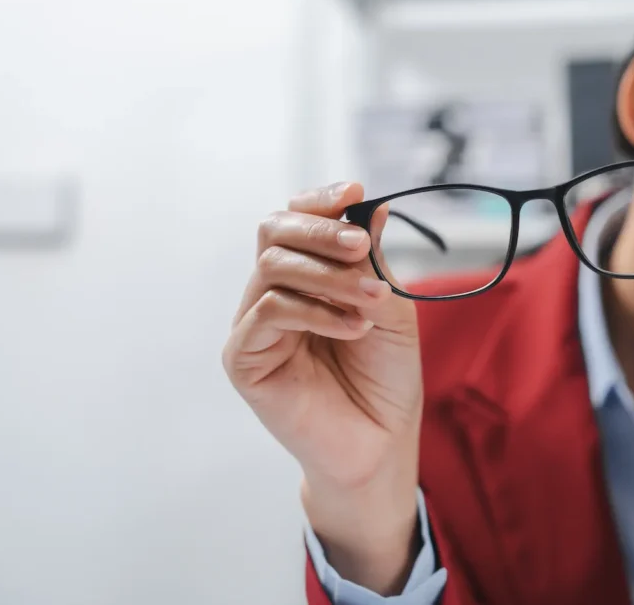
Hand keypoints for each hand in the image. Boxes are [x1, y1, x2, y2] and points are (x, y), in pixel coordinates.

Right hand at [222, 181, 423, 592]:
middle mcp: (272, 294)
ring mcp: (254, 325)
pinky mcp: (244, 358)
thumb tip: (369, 206)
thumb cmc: (385, 378)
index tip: (354, 191)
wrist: (380, 443)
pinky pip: (269, 311)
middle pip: (273, 231)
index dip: (319, 202)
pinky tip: (353, 330)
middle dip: (321, 231)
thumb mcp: (390, 307)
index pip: (295, 221)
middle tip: (361, 247)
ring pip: (273, 267)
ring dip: (329, 276)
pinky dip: (315, 312)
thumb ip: (372, 260)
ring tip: (371, 302)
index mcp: (305, 277)